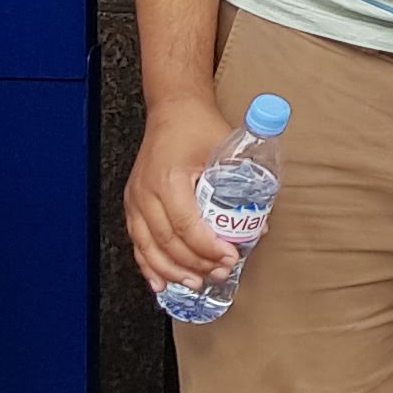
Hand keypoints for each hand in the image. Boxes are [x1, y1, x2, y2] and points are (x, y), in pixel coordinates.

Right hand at [124, 100, 236, 293]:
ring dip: (174, 270)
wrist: (174, 110)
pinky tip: (160, 282)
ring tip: (197, 282)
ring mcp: (135, 199)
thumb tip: (260, 224)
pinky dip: (148, 265)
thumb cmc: (199, 127)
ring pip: (149, 247)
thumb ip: (245, 184)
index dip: (208, 248)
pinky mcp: (131, 204)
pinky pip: (137, 242)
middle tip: (220, 273)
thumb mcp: (227, 150)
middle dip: (195, 264)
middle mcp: (146, 192)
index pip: (186, 225)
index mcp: (169, 178)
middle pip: (168, 241)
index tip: (230, 257)